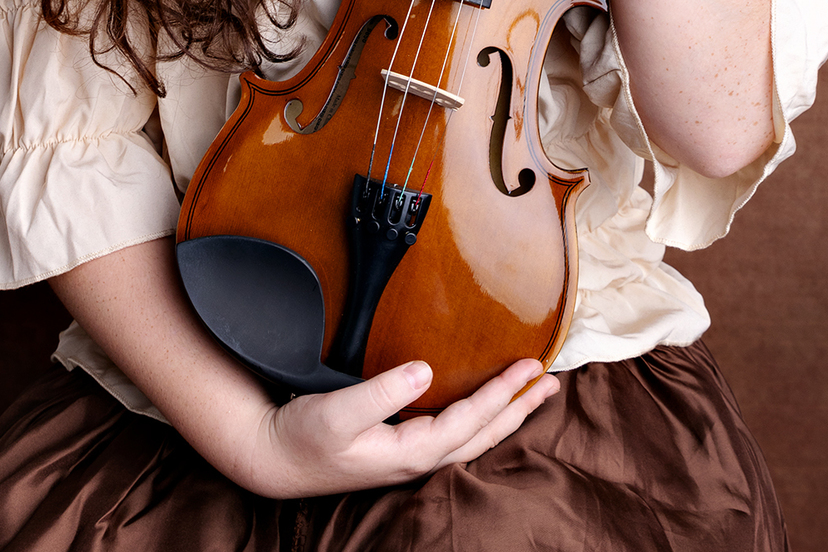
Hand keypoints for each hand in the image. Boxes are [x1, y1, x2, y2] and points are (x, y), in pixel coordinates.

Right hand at [241, 356, 559, 498]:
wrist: (276, 459)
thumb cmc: (304, 437)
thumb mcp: (336, 412)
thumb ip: (381, 392)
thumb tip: (424, 370)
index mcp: (409, 451)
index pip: (469, 420)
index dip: (501, 394)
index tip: (529, 368)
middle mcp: (418, 458)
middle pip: (482, 434)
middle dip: (518, 408)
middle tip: (551, 383)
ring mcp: (411, 456)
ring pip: (473, 436)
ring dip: (505, 414)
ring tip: (532, 394)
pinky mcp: (401, 448)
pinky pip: (456, 433)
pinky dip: (480, 417)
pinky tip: (486, 408)